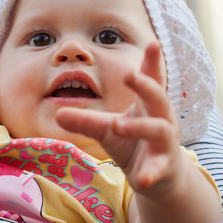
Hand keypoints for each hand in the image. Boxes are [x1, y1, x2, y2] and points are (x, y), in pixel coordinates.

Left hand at [56, 41, 181, 194]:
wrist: (158, 179)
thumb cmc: (133, 143)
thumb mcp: (107, 129)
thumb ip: (86, 120)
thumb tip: (58, 113)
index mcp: (148, 105)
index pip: (150, 79)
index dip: (151, 62)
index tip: (152, 43)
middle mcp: (161, 119)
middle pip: (158, 97)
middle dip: (145, 86)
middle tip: (129, 74)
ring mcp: (165, 143)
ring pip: (158, 130)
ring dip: (139, 127)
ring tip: (118, 124)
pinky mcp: (164, 166)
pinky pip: (158, 169)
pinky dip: (150, 173)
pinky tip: (140, 179)